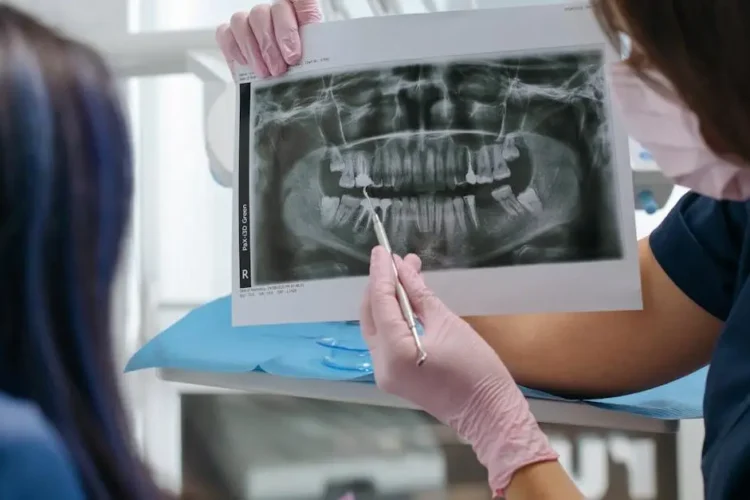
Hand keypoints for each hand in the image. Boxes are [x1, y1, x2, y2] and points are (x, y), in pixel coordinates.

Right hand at [216, 0, 321, 76]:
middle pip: (268, 11)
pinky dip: (234, 49)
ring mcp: (252, 21)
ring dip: (253, 50)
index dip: (300, 8)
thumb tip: (313, 59)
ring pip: (243, 20)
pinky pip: (225, 33)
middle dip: (272, 44)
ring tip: (264, 72)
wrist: (283, 82)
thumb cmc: (299, 70)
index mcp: (300, 14)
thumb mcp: (312, 62)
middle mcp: (275, 13)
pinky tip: (246, 64)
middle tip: (279, 68)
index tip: (296, 47)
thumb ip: (313, 54)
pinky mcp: (232, 35)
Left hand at [360, 246, 557, 494]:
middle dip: (381, 285)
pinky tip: (405, 299)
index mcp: (395, 351)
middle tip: (395, 260)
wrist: (489, 414)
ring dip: (388, 299)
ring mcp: (385, 373)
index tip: (382, 249)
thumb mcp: (448, 323)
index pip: (380, 302)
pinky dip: (393, 318)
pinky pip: (386, 339)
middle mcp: (381, 364)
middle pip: (371, 315)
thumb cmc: (476, 369)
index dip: (381, 273)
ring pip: (376, 327)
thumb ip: (420, 295)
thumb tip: (403, 269)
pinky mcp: (394, 376)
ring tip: (404, 273)